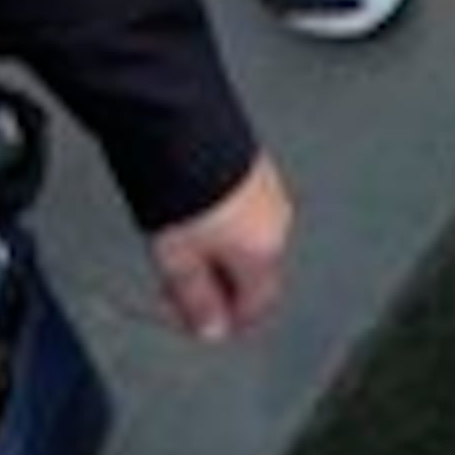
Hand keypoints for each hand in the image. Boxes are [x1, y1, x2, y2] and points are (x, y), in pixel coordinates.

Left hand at [148, 155, 293, 342]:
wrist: (182, 126)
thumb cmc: (182, 191)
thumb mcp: (178, 260)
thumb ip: (197, 301)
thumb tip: (212, 328)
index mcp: (263, 253)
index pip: (256, 308)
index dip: (223, 320)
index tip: (193, 318)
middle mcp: (276, 223)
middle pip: (253, 274)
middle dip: (218, 283)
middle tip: (179, 282)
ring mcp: (270, 191)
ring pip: (248, 241)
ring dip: (219, 252)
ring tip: (180, 243)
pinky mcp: (257, 166)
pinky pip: (245, 211)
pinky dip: (222, 222)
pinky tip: (194, 213)